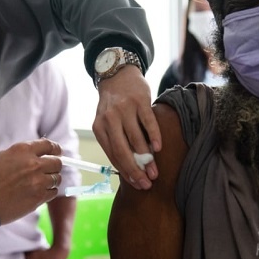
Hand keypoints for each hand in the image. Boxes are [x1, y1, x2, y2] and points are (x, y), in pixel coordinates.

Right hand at [0, 139, 62, 224]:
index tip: (58, 152)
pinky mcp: (39, 197)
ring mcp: (38, 181)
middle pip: (57, 163)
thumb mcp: (3, 156)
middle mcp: (33, 164)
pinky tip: (39, 193)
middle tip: (49, 170)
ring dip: (51, 181)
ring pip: (57, 179)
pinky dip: (49, 192)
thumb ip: (23, 154)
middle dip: (54, 166)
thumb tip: (38, 154)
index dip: (56, 149)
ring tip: (41, 184)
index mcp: (23, 150)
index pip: (49, 145)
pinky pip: (53, 193)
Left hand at [93, 65, 160, 189]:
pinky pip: (148, 123)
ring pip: (136, 139)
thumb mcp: (106, 122)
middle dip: (135, 171)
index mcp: (99, 127)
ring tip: (155, 172)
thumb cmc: (114, 105)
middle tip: (147, 184)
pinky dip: (154, 137)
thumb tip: (130, 168)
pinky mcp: (140, 101)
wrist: (117, 74)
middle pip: (122, 150)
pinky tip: (159, 149)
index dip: (125, 172)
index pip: (112, 155)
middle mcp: (110, 119)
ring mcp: (125, 109)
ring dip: (147, 159)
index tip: (137, 184)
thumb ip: (115, 141)